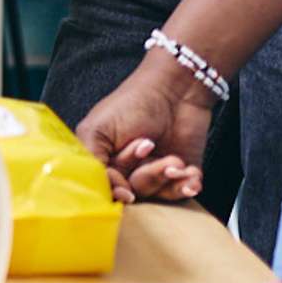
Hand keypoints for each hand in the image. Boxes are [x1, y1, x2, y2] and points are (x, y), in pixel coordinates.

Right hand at [74, 56, 211, 205]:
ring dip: (168, 178)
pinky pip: (185, 192)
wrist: (174, 88)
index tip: (126, 190)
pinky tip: (189, 173)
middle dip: (146, 174)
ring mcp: (158, 171)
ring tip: (175, 160)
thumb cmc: (132, 103)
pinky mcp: (183, 172)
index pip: (109, 188)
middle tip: (148, 145)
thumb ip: (92, 163)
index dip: (118, 187)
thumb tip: (110, 194)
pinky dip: (188, 185)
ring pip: (160, 193)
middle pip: (135, 192)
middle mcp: (131, 169)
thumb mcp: (98, 130)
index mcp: (106, 160)